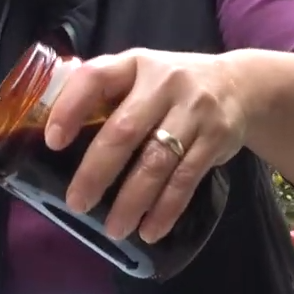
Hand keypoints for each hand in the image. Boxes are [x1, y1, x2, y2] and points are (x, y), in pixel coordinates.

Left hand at [44, 49, 248, 243]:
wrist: (241, 85)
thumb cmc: (172, 87)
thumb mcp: (141, 76)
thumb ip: (107, 97)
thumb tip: (57, 137)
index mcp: (135, 64)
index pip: (95, 78)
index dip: (71, 108)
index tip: (53, 142)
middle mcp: (164, 82)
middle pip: (124, 130)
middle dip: (97, 171)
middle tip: (77, 203)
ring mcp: (194, 110)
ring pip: (157, 161)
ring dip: (132, 200)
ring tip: (114, 229)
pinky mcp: (216, 138)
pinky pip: (186, 179)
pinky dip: (166, 209)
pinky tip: (150, 230)